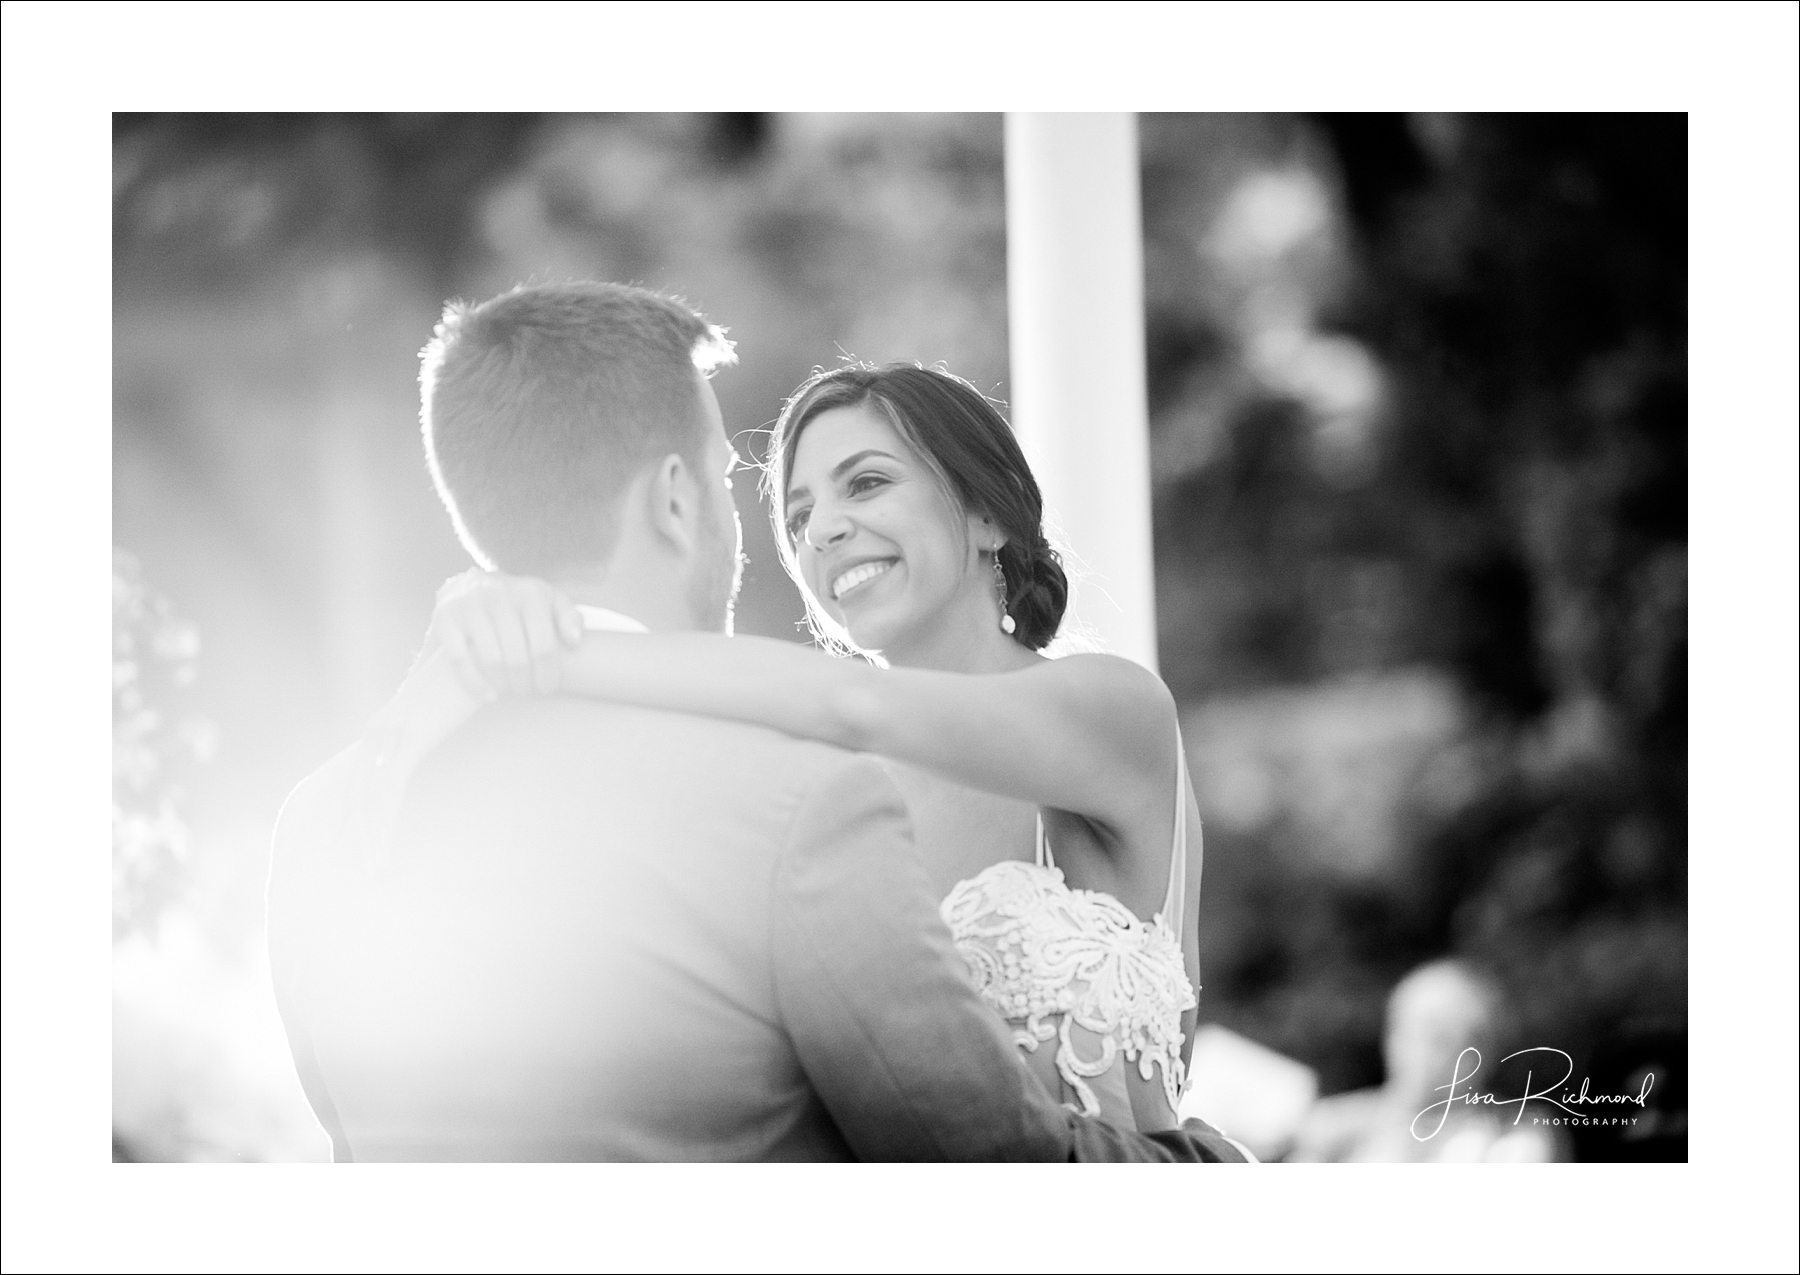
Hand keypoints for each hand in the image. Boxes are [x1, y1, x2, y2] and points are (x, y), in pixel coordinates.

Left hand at [348, 646, 493, 865]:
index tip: (344, 844)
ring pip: (371, 799)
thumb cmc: (461, 683)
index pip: (355, 782)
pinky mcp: (409, 741)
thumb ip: (420, 732)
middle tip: (360, 869)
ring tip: (376, 867)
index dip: (348, 816)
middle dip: (355, 835)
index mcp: (379, 731)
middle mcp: (375, 735)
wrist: (475, 656)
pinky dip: (386, 819)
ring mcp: (389, 737)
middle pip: (355, 796)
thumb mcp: (432, 712)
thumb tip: (420, 749)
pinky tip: (386, 842)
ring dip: (373, 837)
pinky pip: (390, 789)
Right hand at [430, 569, 583, 697]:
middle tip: (527, 689)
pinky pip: (460, 660)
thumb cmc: (517, 601)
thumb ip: (568, 616)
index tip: (548, 687)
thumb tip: (574, 640)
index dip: (548, 673)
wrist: (469, 584)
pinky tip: (489, 695)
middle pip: (518, 657)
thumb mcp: (548, 600)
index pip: (544, 645)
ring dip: (503, 684)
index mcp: (529, 593)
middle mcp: (498, 595)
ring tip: (509, 690)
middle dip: (526, 682)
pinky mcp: (445, 619)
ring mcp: (470, 607)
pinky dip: (475, 683)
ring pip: (491, 659)